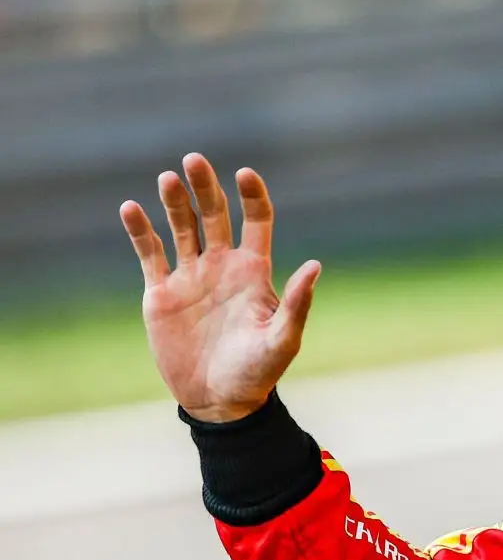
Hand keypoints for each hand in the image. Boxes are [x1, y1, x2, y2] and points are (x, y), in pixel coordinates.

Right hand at [120, 153, 320, 422]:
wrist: (218, 399)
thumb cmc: (258, 372)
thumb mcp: (283, 340)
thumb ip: (297, 303)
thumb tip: (315, 265)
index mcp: (254, 271)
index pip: (256, 221)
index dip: (252, 196)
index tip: (245, 173)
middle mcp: (222, 266)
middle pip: (213, 215)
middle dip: (205, 187)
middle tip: (194, 160)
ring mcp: (191, 276)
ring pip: (181, 227)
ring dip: (174, 202)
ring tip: (168, 178)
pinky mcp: (161, 292)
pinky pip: (150, 254)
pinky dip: (140, 231)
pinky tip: (131, 209)